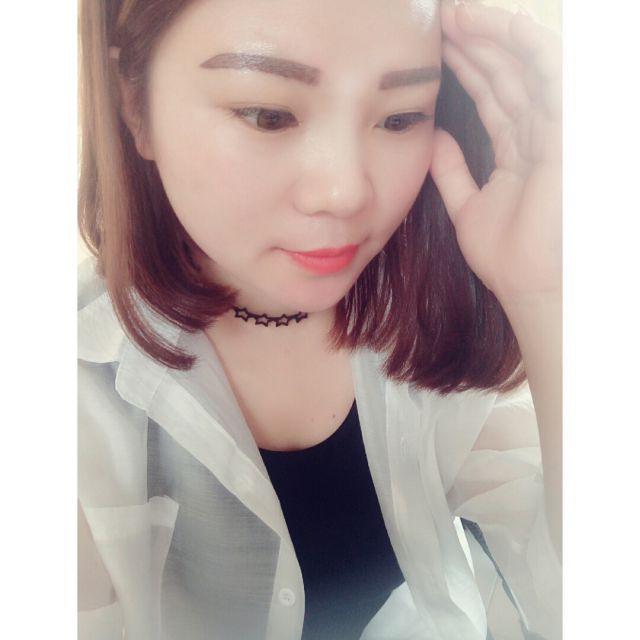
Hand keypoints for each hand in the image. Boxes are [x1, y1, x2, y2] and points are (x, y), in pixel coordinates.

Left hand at [432, 2, 561, 306]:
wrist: (535, 285)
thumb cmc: (508, 256)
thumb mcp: (468, 206)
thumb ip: (452, 171)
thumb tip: (434, 137)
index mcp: (518, 152)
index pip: (493, 98)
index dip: (467, 70)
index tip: (436, 48)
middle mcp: (540, 135)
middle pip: (507, 77)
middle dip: (475, 45)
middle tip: (442, 19)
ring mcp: (557, 130)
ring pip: (526, 68)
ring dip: (494, 36)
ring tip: (458, 15)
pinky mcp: (570, 130)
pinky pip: (550, 74)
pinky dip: (525, 46)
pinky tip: (497, 24)